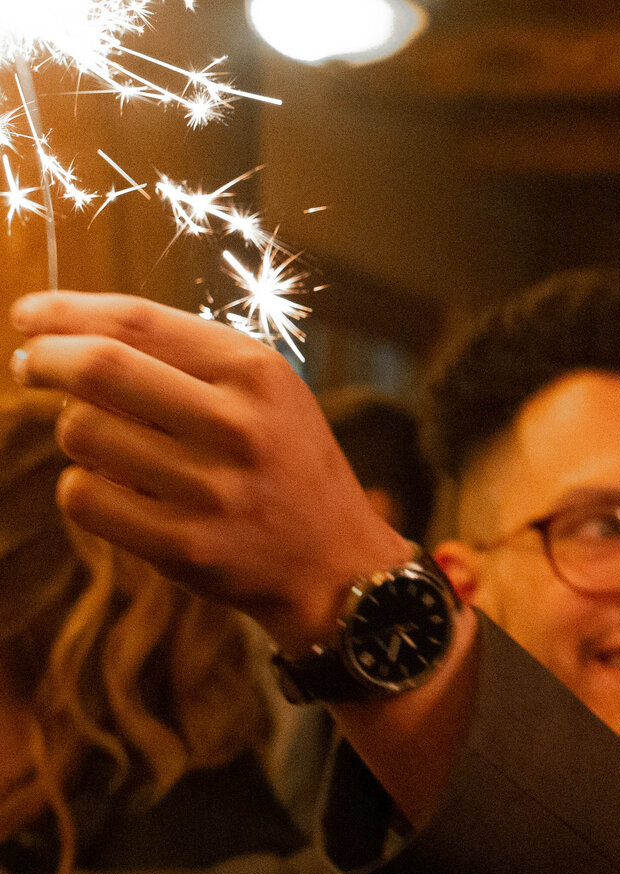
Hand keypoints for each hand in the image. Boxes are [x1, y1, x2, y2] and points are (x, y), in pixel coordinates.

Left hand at [12, 292, 411, 650]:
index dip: (66, 312)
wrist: (336, 562)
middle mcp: (238, 424)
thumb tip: (66, 334)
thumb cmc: (284, 461)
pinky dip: (82, 487)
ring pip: (81, 433)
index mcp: (257, 371)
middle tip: (29, 364)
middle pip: (98, 368)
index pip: (137, 322)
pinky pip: (83, 496)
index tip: (29, 314)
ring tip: (106, 442)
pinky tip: (112, 488)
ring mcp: (211, 488)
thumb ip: (184, 360)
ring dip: (75, 432)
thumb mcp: (265, 392)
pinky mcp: (184, 546)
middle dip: (44, 359)